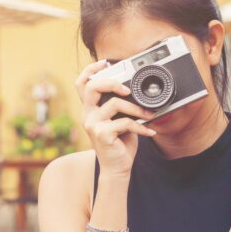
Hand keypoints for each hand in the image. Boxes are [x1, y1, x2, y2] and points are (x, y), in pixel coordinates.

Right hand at [75, 59, 157, 177]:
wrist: (117, 169)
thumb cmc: (119, 144)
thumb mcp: (119, 121)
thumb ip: (120, 107)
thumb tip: (135, 92)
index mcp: (90, 109)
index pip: (81, 84)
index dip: (90, 70)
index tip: (104, 62)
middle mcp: (88, 115)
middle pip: (91, 87)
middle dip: (111, 82)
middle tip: (127, 89)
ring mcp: (93, 124)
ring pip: (114, 104)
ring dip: (136, 109)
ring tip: (148, 115)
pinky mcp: (102, 134)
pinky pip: (125, 122)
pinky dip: (141, 127)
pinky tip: (149, 132)